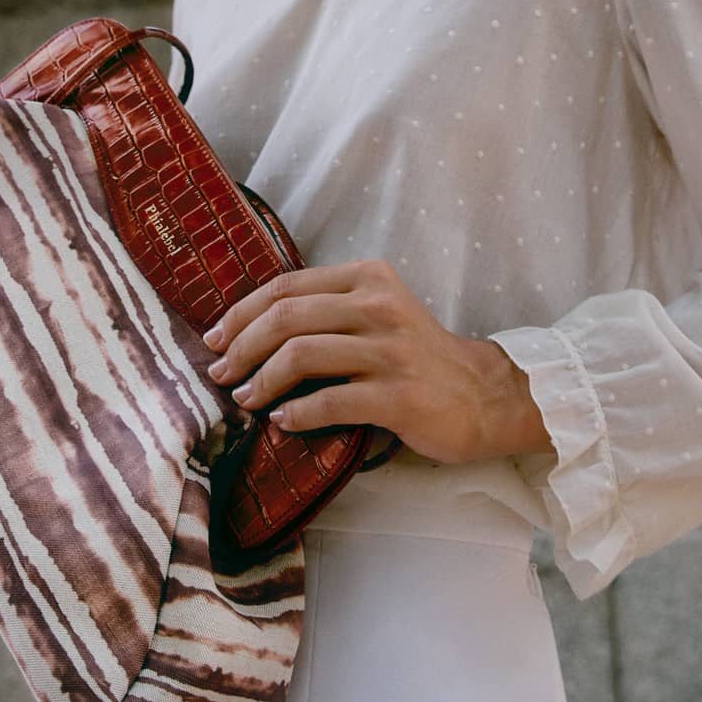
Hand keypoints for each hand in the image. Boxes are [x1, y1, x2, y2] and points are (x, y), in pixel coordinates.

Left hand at [202, 259, 549, 466]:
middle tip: (220, 373)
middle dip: (241, 346)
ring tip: (245, 399)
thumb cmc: (420, 357)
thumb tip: (252, 331)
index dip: (241, 312)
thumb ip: (329, 311)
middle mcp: (379, 306)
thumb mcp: (378, 314)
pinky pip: (331, 402)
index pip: (287, 285)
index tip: (215, 338)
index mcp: (368, 278)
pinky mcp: (400, 396)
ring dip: (261, 381)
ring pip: (302, 355)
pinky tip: (282, 423)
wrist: (486, 395)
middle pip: (286, 316)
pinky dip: (297, 414)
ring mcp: (391, 351)